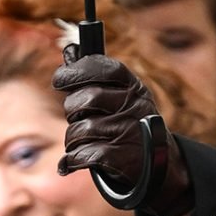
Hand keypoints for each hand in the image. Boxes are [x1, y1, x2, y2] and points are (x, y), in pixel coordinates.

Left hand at [53, 53, 192, 215]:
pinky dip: (72, 161)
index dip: (78, 70)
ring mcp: (129, 131)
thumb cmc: (128, 124)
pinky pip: (84, 155)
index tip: (59, 79)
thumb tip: (69, 50)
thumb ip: (92, 75)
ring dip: (71, 140)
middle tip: (75, 117)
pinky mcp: (122, 158)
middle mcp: (133, 106)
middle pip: (87, 99)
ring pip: (81, 130)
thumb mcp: (118, 96)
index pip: (104, 68)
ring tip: (77, 143)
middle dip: (72, 110)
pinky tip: (69, 164)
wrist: (155, 164)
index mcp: (132, 86)